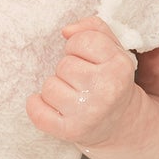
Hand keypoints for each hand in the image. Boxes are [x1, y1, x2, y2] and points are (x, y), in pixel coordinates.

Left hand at [26, 17, 140, 147]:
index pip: (82, 40)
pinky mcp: (71, 131)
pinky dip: (37, 106)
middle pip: (64, 65)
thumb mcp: (113, 50)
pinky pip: (37, 112)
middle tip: (82, 81)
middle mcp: (106, 91)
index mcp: (120, 66)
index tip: (86, 57)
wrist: (121, 123)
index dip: (78, 46)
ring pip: (49, 86)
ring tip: (73, 95)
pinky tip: (52, 106)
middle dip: (69, 69)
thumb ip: (94, 28)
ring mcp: (88, 113)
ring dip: (56, 88)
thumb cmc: (110, 79)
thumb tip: (66, 31)